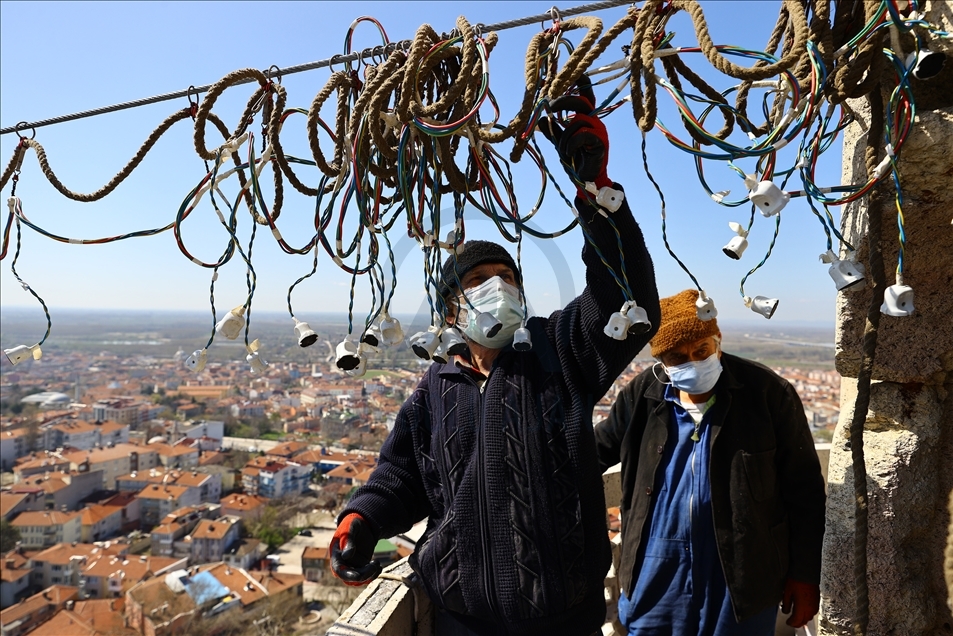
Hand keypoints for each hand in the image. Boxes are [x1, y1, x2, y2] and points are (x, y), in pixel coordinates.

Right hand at [330, 513, 381, 585]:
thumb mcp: (349, 529)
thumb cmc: (352, 524)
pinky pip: (366, 576)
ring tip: (377, 563)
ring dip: (369, 576)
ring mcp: (352, 566)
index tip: (358, 575)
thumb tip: (346, 556)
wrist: (361, 524)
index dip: (347, 575)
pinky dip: (373, 574)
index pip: (339, 570)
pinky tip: (379, 567)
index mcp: (336, 555)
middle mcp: (342, 564)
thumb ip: (348, 540)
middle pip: (349, 578)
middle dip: (362, 575)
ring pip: (358, 580)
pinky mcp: (361, 566)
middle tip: (374, 564)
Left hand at [538, 76, 610, 192]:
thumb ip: (552, 129)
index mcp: (586, 116)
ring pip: (578, 120)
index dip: (580, 80)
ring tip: (564, 148)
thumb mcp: (559, 141)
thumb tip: (540, 118)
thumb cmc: (575, 158)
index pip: (585, 93)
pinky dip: (571, 144)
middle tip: (549, 107)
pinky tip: (570, 152)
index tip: (570, 69)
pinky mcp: (601, 141)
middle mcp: (594, 119)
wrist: (586, 179)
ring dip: (564, 135)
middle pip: (581, 101)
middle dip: (563, 101)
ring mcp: (599, 130)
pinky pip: (582, 134)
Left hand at [782, 578, 819, 627]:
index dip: (791, 623)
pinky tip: (803, 611)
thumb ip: (786, 604)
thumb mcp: (787, 592)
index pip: (797, 620)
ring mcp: (814, 605)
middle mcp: (810, 608)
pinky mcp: (817, 601)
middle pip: (804, 621)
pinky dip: (808, 614)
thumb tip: (785, 611)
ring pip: (809, 617)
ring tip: (797, 617)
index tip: (787, 622)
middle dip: (797, 623)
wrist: (806, 572)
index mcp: (802, 607)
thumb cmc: (796, 581)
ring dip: (803, 619)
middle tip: (792, 622)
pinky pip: (813, 612)